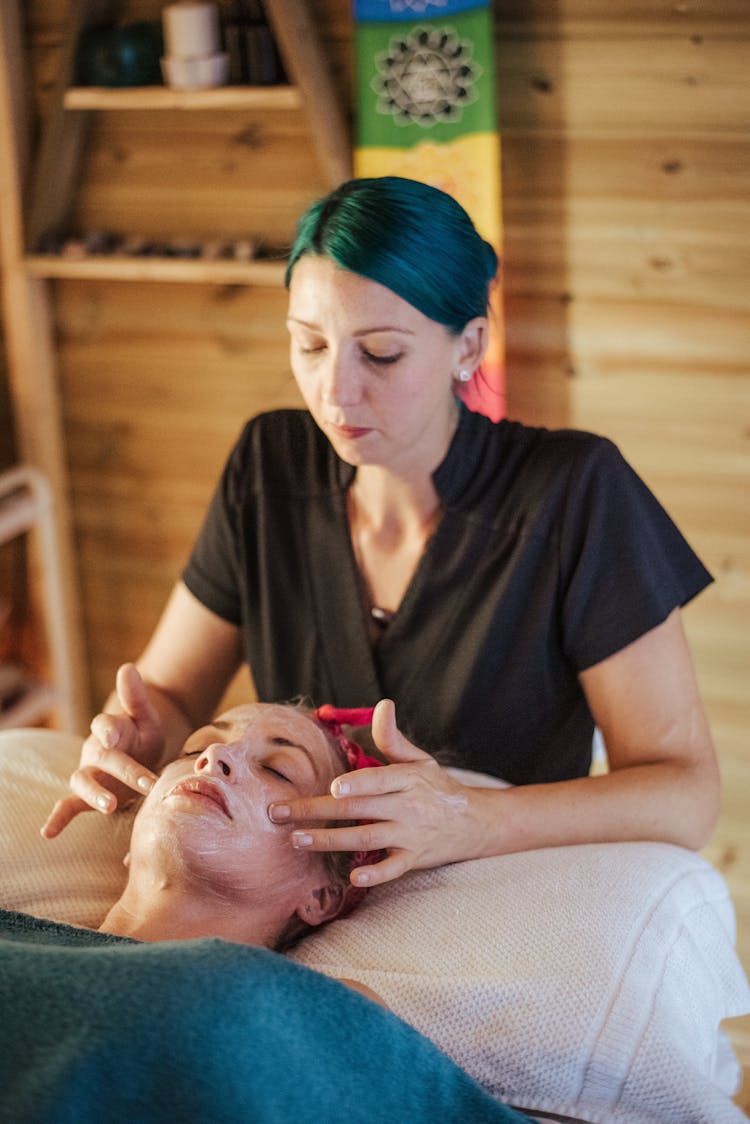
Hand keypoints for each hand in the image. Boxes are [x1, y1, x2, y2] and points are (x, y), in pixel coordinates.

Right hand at [41, 663, 161, 838]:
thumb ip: (136, 697)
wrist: (140, 755)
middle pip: (104, 758)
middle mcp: (95, 749)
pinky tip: (47, 833)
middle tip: (147, 783)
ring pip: (83, 781)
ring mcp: (89, 772)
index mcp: (110, 728)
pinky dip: (58, 818)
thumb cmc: (142, 735)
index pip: (105, 725)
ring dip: (94, 794)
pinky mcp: (86, 795)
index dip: (107, 729)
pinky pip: (68, 806)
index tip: (113, 735)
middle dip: (125, 770)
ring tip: (110, 806)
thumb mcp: (146, 717)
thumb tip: (128, 667)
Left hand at [268, 699, 484, 886]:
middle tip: (280, 813)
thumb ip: (393, 738)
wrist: (474, 823)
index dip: (358, 783)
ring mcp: (410, 835)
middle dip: (317, 811)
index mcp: (407, 779)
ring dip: (330, 840)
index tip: (332, 786)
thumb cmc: (437, 788)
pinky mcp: (413, 859)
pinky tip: (352, 877)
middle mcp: (408, 807)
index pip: (380, 780)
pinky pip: (392, 869)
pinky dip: (375, 874)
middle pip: (358, 809)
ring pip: (366, 839)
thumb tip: (383, 704)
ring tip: (297, 840)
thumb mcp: (420, 760)